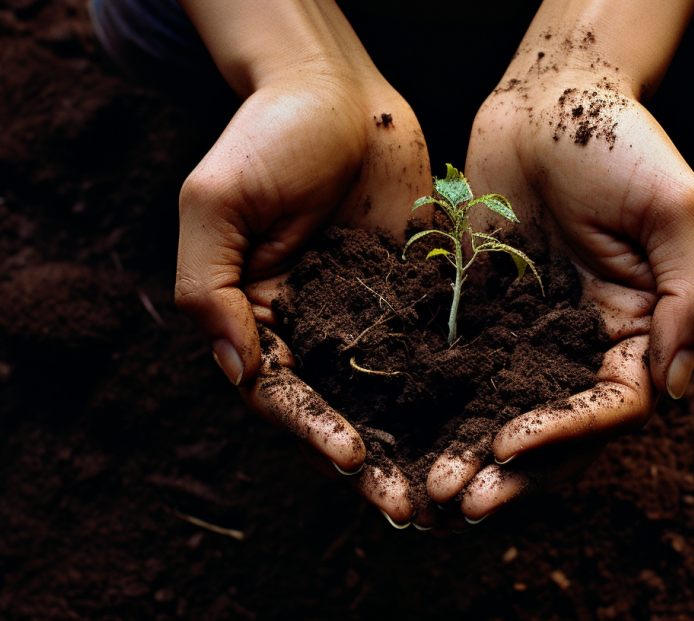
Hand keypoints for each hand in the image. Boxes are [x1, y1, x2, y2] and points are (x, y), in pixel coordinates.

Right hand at [173, 6, 429, 523]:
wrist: (337, 87)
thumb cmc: (265, 136)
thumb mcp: (217, 204)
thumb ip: (210, 289)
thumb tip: (234, 371)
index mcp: (255, 318)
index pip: (280, 392)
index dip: (311, 430)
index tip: (350, 456)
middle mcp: (310, 328)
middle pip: (337, 411)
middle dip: (370, 462)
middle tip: (410, 507)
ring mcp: (363, 317)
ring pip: (389, 397)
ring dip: (415, 445)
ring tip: (451, 488)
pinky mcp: (410, 298)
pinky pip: (430, 354)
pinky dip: (451, 395)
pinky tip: (483, 426)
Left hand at [424, 34, 693, 523]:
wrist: (548, 95)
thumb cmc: (622, 143)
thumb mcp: (677, 211)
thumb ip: (691, 299)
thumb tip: (677, 391)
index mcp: (642, 328)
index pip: (614, 406)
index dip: (569, 435)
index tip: (515, 445)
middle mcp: (587, 343)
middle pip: (557, 428)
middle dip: (515, 470)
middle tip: (466, 503)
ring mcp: (533, 334)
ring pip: (506, 412)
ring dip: (475, 454)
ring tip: (434, 492)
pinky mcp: (485, 316)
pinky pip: (463, 371)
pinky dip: (442, 409)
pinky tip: (408, 437)